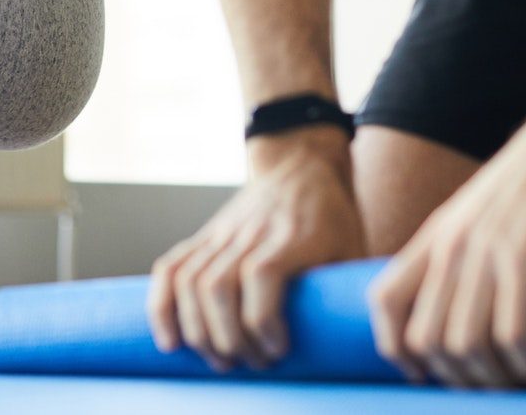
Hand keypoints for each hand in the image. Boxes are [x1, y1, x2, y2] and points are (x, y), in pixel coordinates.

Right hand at [148, 130, 365, 372]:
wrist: (300, 163)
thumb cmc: (333, 215)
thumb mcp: (353, 246)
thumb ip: (350, 289)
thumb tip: (363, 341)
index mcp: (294, 235)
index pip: (262, 274)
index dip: (264, 320)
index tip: (280, 349)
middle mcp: (251, 233)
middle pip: (218, 286)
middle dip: (230, 337)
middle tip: (253, 362)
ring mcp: (222, 234)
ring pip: (191, 283)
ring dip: (200, 331)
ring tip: (223, 359)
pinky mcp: (204, 237)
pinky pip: (170, 269)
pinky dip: (162, 306)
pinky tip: (169, 340)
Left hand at [367, 107, 525, 388]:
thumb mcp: (484, 213)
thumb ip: (467, 251)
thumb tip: (466, 305)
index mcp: (435, 234)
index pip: (383, 302)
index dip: (398, 351)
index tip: (435, 374)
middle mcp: (451, 244)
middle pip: (425, 340)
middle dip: (459, 379)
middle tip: (498, 385)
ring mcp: (487, 248)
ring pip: (466, 346)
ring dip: (498, 380)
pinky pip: (515, 332)